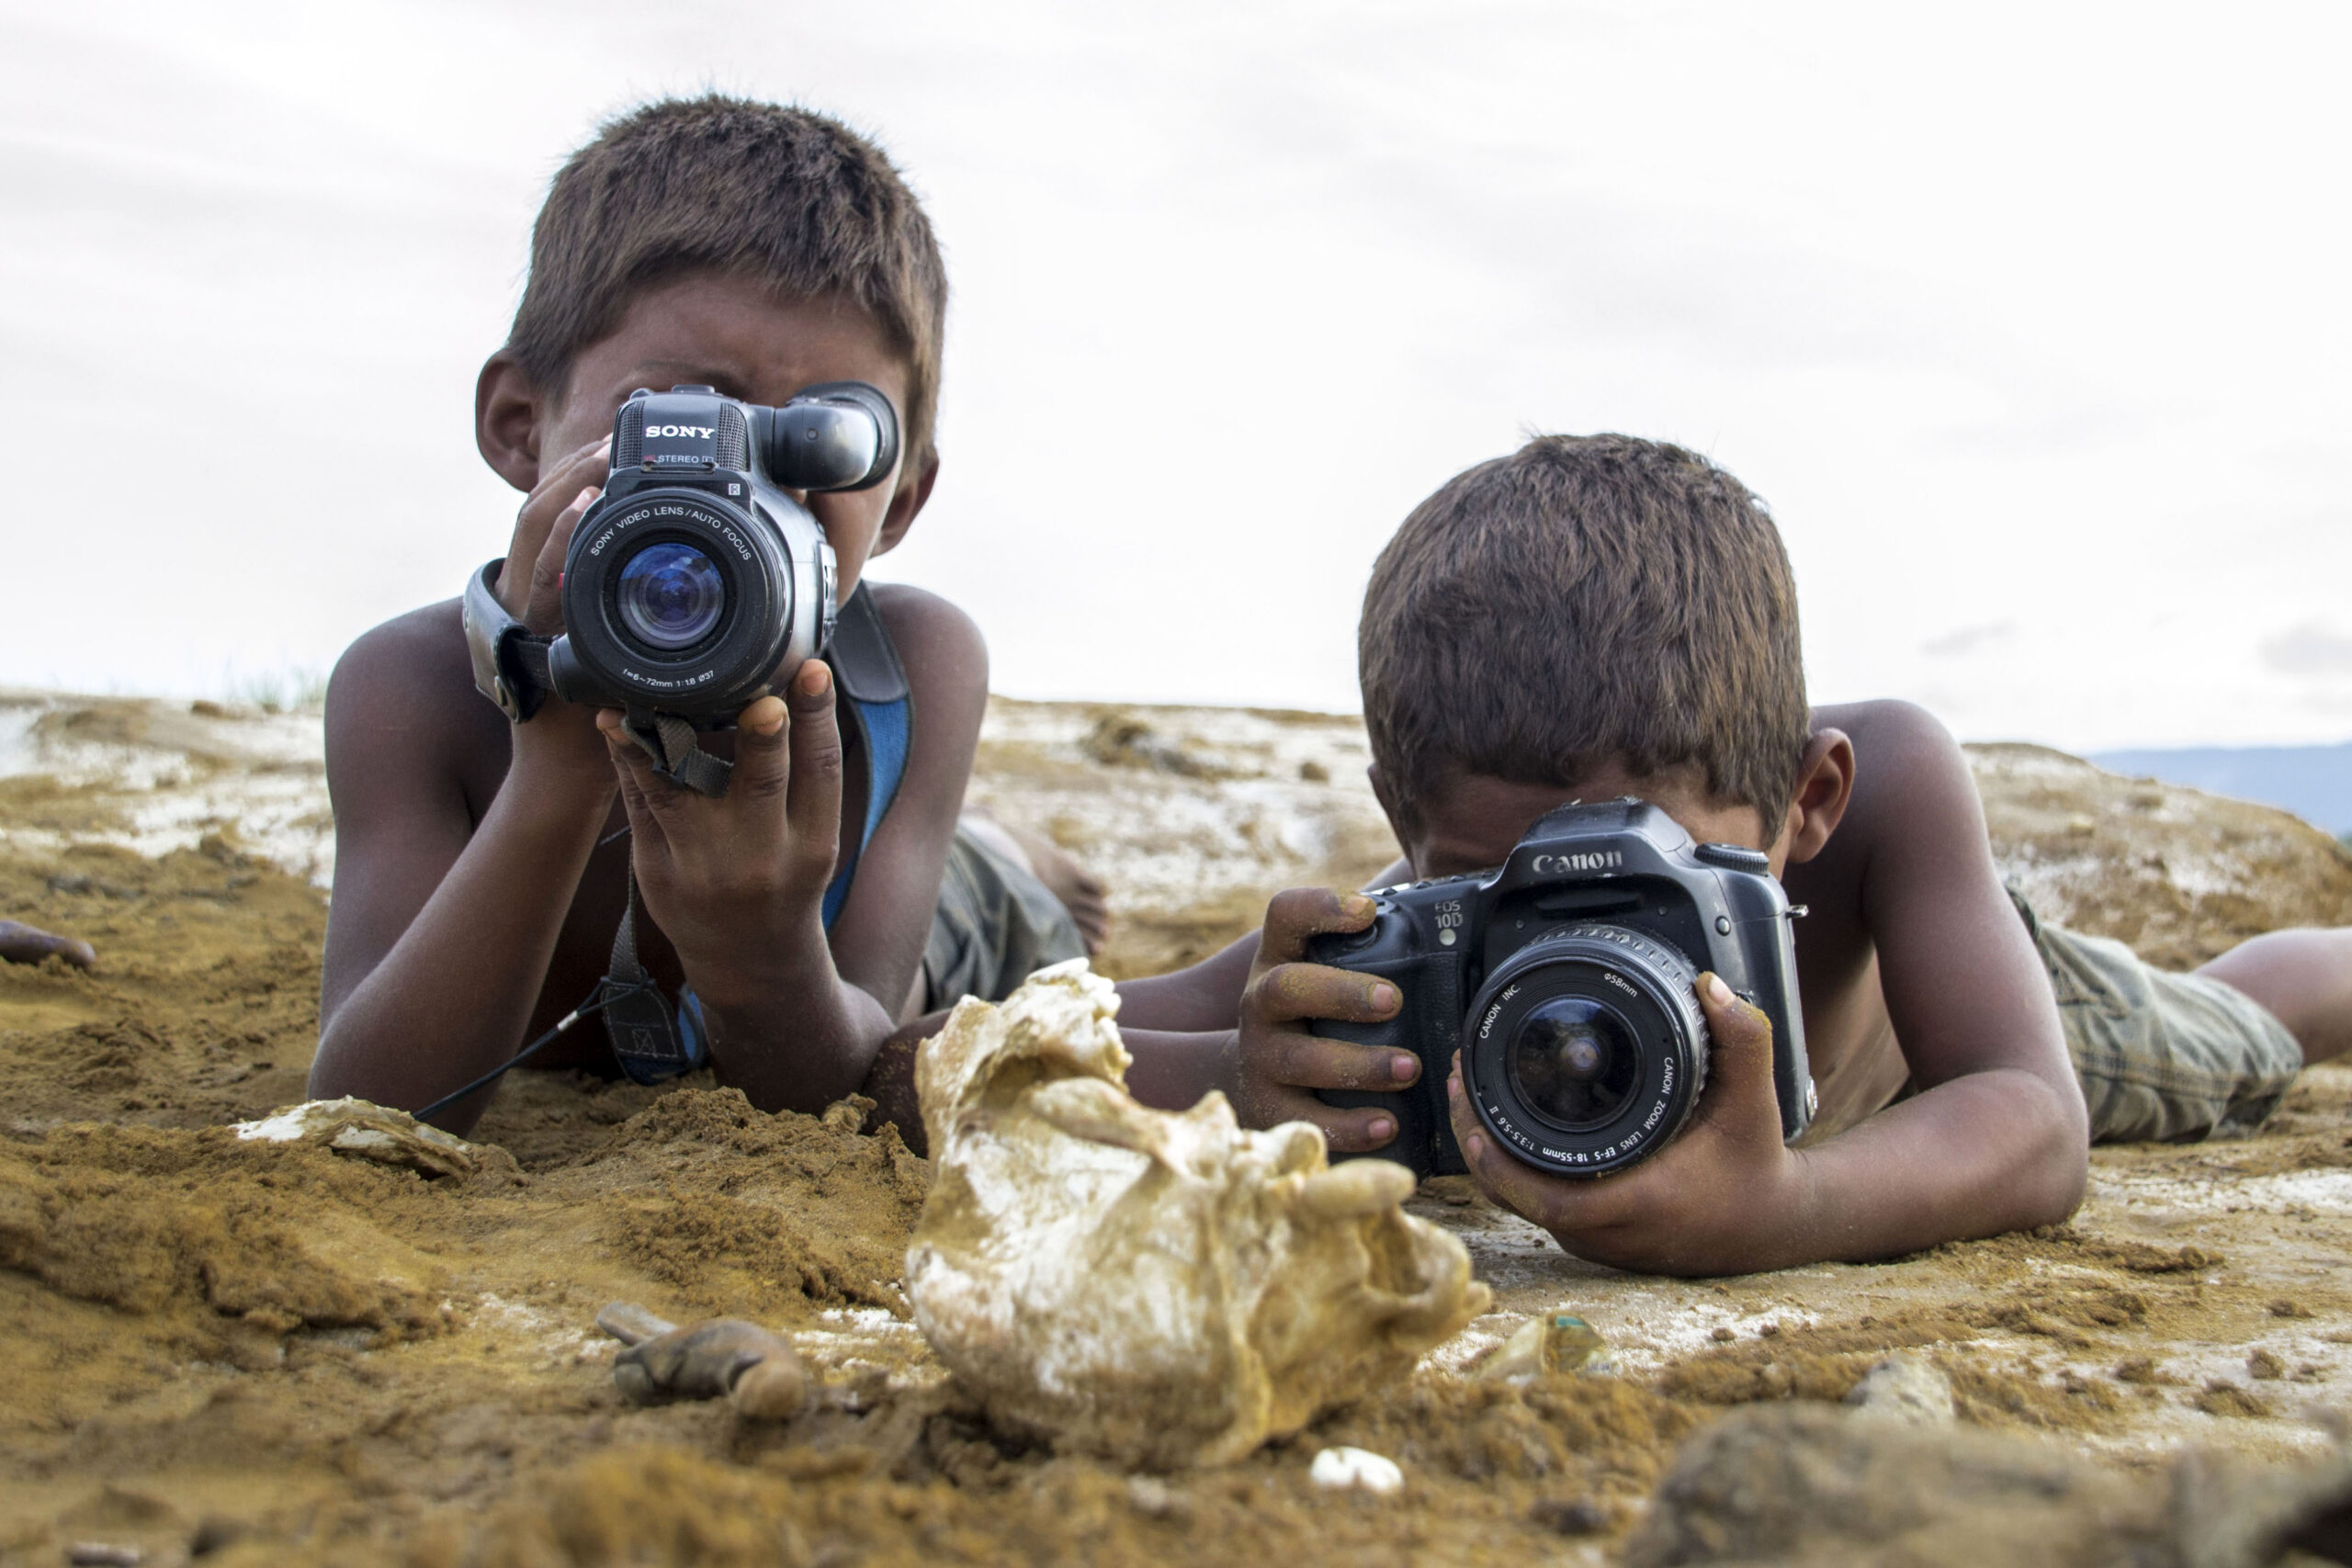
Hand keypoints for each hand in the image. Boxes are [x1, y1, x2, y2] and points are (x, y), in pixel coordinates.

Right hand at [492, 435, 614, 788]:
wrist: (567, 776)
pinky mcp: (531, 640)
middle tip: (614, 437)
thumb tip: (683, 583)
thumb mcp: (612, 651)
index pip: (552, 516)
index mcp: (544, 592)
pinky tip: (584, 512)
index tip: (615, 441)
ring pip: (532, 537)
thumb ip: (628, 610)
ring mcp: (524, 616)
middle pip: (539, 512)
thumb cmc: (596, 719)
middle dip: (575, 469)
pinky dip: (560, 544)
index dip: (577, 474)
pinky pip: (543, 586)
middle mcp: (526, 595)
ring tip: (599, 462)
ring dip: (567, 493)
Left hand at [596, 661, 843, 1011]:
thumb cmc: (785, 881)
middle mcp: (761, 859)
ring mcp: (704, 867)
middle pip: (761, 783)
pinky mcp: (658, 871)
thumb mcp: (813, 840)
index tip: (813, 670)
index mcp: (812, 846)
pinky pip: (641, 804)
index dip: (818, 719)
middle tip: (760, 696)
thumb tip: (787, 686)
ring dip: (659, 740)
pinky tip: (614, 725)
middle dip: (761, 737)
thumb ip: (802, 778)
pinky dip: (627, 760)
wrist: (749, 961)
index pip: (820, 772)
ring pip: (680, 792)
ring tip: (643, 698)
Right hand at [1225, 888, 1420, 1151]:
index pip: (1285, 915)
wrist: (1254, 1078)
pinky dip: (1348, 1125)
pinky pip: (1305, 1121)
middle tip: (1393, 1000)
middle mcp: (1260, 1004)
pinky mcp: (1269, 1109)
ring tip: (1409, 1068)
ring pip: (1299, 1059)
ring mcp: (1259, 1058)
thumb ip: (1378, 944)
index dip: (1320, 906)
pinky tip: (1388, 1125)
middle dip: (1341, 992)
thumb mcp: (1326, 972)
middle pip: (1285, 987)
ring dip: (1358, 1064)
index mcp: (1280, 958)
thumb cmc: (1315, 1014)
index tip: (1367, 911)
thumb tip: (1463, 912)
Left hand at [1447, 973, 1813, 1275]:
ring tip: (1469, 1097)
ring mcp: (1600, 1241)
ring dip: (1491, 1157)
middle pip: (1518, 1200)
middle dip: (1479, 1144)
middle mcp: (1610, 1232)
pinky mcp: (1597, 1238)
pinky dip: (1515, 1171)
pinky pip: (1540, 1207)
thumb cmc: (1755, 1166)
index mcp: (1639, 1204)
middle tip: (1458, 1084)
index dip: (1502, 1166)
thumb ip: (1743, 1040)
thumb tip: (1711, 987)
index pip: (1548, 1200)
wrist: (1772, 1225)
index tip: (1475, 1118)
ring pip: (1524, 1205)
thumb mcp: (1754, 1101)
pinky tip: (1501, 1128)